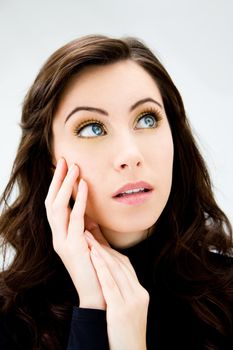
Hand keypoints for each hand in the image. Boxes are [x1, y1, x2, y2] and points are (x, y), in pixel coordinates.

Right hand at [44, 158, 108, 309]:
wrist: (99, 295)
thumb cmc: (97, 268)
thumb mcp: (93, 243)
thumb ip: (91, 229)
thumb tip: (92, 213)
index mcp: (61, 235)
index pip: (54, 204)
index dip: (57, 185)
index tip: (63, 167)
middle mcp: (57, 236)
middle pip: (51, 201)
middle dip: (57, 180)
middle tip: (63, 160)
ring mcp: (62, 241)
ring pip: (57, 207)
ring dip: (65, 185)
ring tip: (74, 167)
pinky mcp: (72, 246)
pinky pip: (74, 218)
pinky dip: (78, 200)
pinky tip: (84, 186)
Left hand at [85, 231, 148, 349]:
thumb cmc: (125, 335)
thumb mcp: (129, 310)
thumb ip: (123, 292)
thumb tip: (110, 277)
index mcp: (140, 293)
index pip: (125, 264)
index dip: (110, 248)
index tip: (98, 235)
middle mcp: (138, 293)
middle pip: (119, 262)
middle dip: (103, 244)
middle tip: (90, 228)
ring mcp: (132, 301)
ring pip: (114, 268)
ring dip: (99, 250)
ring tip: (87, 235)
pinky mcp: (121, 310)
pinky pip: (110, 283)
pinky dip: (100, 266)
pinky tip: (92, 254)